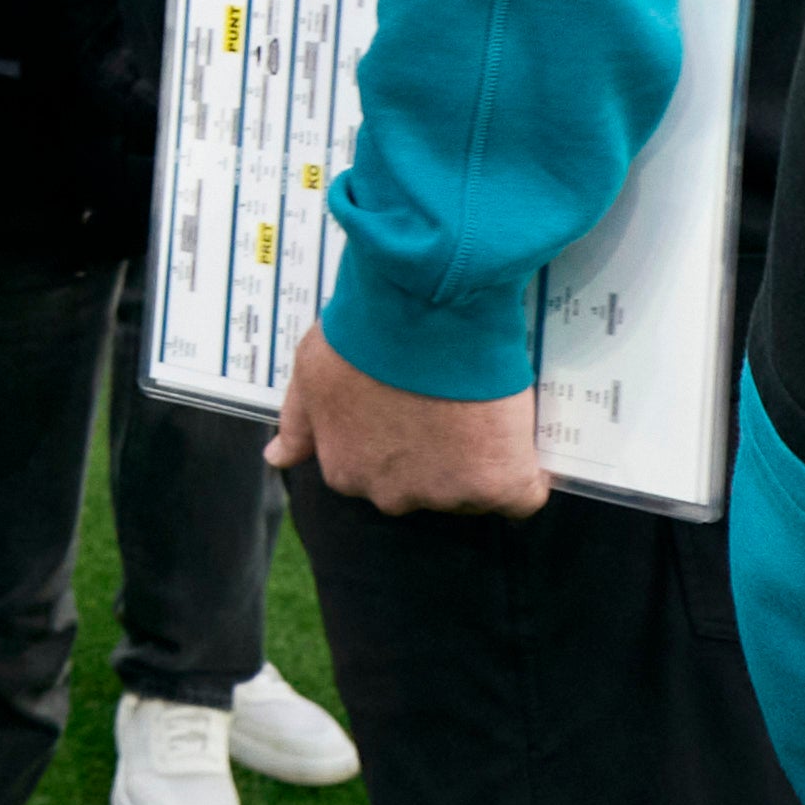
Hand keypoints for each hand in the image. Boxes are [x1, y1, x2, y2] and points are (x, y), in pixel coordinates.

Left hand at [266, 325, 548, 516]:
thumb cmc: (364, 333)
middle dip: (434, 456)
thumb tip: (277, 457)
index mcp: (345, 471)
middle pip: (423, 489)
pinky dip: (526, 471)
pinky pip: (523, 495)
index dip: (398, 439)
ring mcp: (445, 494)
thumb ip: (298, 421)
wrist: (424, 309)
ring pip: (470, 492)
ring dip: (477, 461)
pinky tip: (517, 436)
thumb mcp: (312, 371)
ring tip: (479, 408)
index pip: (375, 475)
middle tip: (447, 405)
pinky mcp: (498, 485)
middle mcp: (391, 495)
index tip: (411, 410)